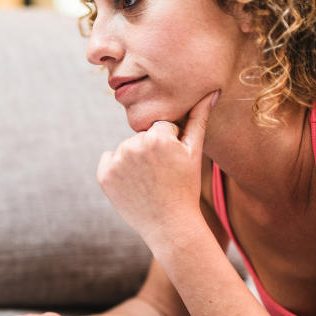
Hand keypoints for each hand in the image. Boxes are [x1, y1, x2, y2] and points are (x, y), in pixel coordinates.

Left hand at [97, 91, 217, 249]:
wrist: (170, 225)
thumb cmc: (186, 187)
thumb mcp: (195, 152)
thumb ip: (199, 118)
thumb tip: (211, 91)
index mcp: (157, 136)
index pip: (160, 127)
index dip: (169, 144)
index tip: (173, 163)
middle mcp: (133, 145)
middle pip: (141, 137)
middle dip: (150, 151)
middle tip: (161, 175)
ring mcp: (116, 162)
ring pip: (125, 149)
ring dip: (134, 160)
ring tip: (148, 181)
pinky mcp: (103, 175)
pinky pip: (108, 160)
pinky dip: (117, 169)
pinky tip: (133, 185)